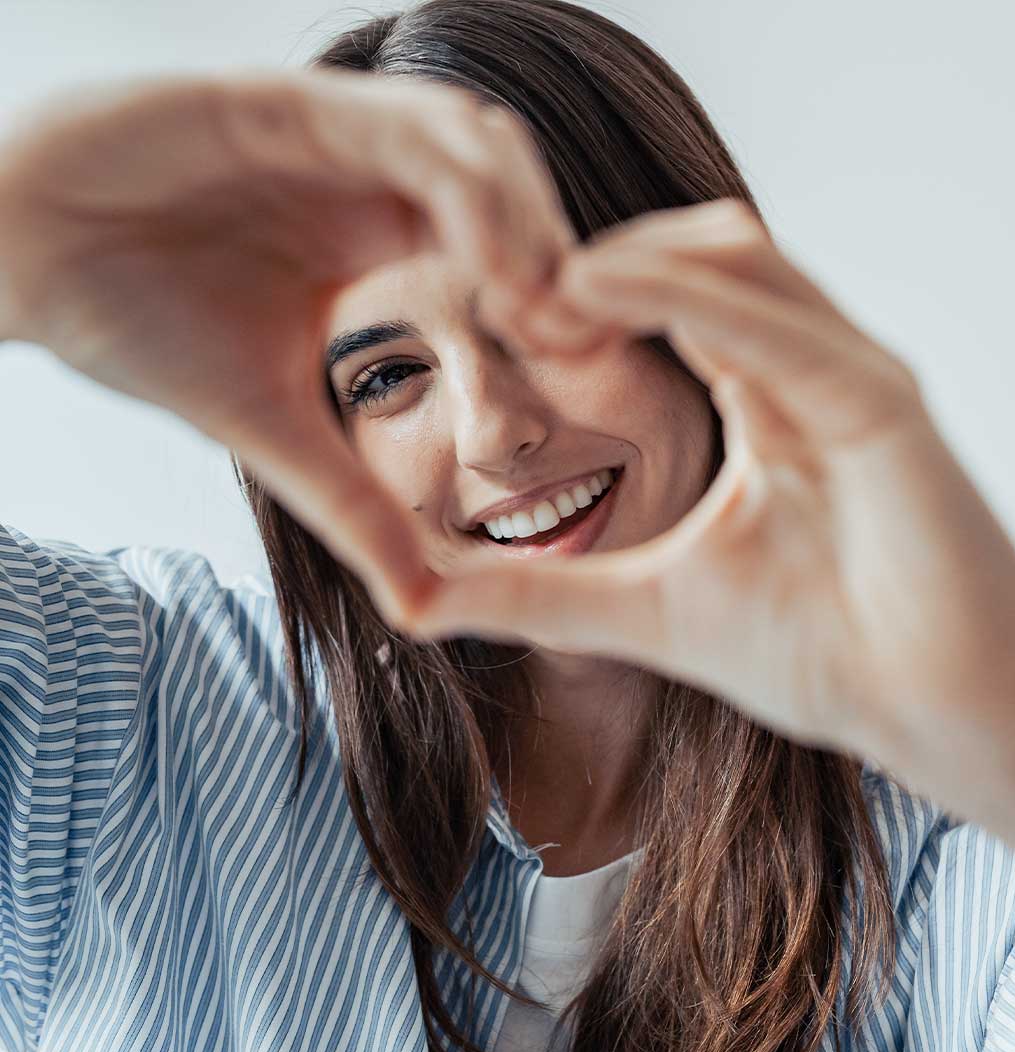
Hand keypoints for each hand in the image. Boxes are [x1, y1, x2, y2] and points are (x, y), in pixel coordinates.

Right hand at [0, 69, 584, 618]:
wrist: (28, 265)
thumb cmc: (143, 328)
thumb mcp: (278, 434)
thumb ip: (359, 510)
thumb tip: (425, 612)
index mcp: (378, 233)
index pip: (504, 245)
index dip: (555, 297)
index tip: (585, 368)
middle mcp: (369, 174)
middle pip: (513, 186)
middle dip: (560, 254)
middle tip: (582, 338)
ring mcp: (332, 132)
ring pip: (473, 142)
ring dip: (524, 217)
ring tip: (538, 306)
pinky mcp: (282, 103)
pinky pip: (397, 124)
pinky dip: (458, 183)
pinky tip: (482, 261)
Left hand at [407, 199, 1014, 781]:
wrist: (928, 716)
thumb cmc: (817, 656)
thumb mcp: (646, 611)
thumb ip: (538, 597)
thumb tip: (416, 601)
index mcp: (763, 398)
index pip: (665, 305)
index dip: (576, 299)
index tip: (492, 322)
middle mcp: (807, 368)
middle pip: (695, 252)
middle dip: (592, 262)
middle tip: (500, 295)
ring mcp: (848, 374)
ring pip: (735, 256)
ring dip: (626, 259)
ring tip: (533, 290)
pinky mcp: (881, 402)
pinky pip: (775, 322)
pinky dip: (682, 295)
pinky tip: (594, 295)